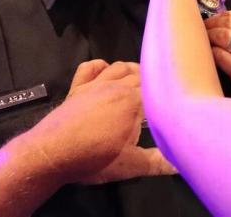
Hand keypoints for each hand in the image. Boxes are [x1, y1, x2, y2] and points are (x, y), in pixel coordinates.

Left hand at [25, 60, 174, 184]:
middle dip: (152, 83)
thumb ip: (157, 162)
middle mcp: (116, 86)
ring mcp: (95, 84)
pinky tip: (105, 71)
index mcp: (133, 101)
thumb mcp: (131, 165)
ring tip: (139, 81)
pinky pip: (89, 67)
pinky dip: (100, 66)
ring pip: (119, 67)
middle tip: (160, 95)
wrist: (51, 154)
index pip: (157, 89)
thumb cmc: (94, 158)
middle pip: (140, 75)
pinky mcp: (77, 88)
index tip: (174, 101)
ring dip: (131, 71)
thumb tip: (178, 165)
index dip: (167, 94)